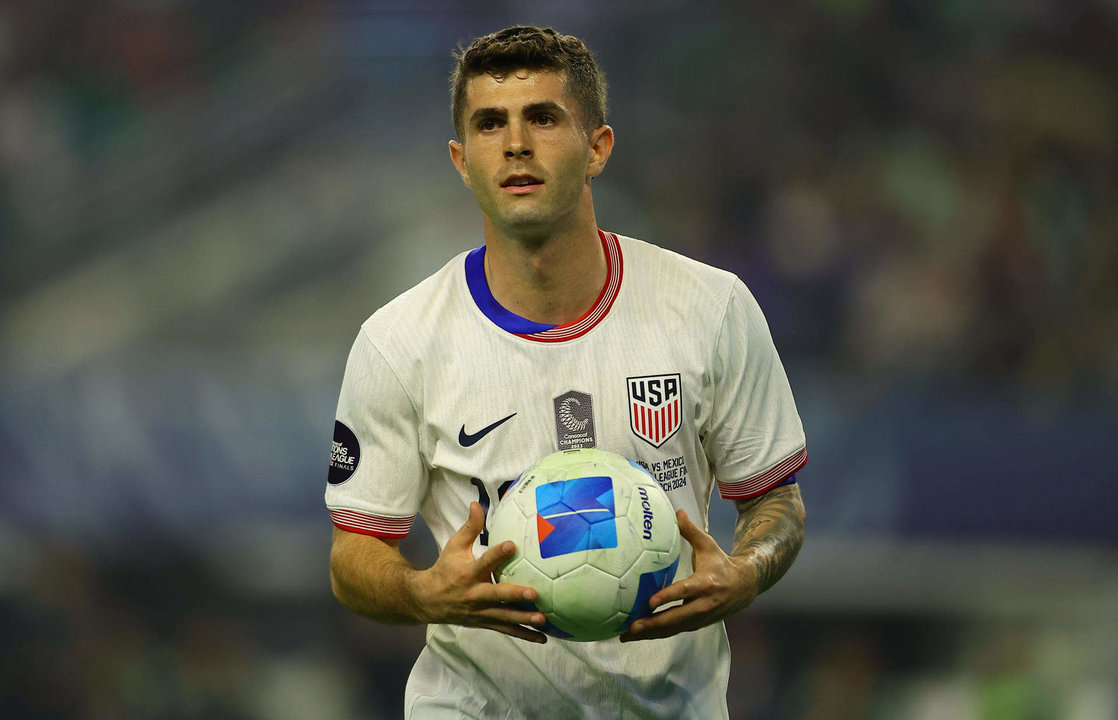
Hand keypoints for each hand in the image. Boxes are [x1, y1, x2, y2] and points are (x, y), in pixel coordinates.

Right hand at [412, 502, 547, 642]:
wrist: (427, 601)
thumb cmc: (445, 569)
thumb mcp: (454, 546)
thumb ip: (469, 527)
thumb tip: (478, 503)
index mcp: (467, 574)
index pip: (484, 562)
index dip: (497, 554)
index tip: (512, 545)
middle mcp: (474, 595)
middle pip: (497, 595)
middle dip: (515, 595)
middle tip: (534, 593)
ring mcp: (480, 612)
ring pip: (504, 617)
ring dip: (524, 619)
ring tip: (543, 619)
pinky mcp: (485, 623)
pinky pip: (507, 630)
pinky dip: (524, 635)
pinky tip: (543, 638)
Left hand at [620, 509, 757, 641]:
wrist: (744, 587)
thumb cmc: (720, 563)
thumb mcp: (708, 545)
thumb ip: (691, 531)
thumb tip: (677, 511)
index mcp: (705, 583)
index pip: (684, 592)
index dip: (667, 597)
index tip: (650, 602)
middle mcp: (703, 604)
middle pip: (676, 617)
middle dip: (653, 624)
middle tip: (631, 626)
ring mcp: (700, 618)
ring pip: (673, 629)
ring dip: (650, 634)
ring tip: (626, 636)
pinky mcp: (696, 625)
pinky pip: (674, 631)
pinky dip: (657, 635)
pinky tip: (639, 635)